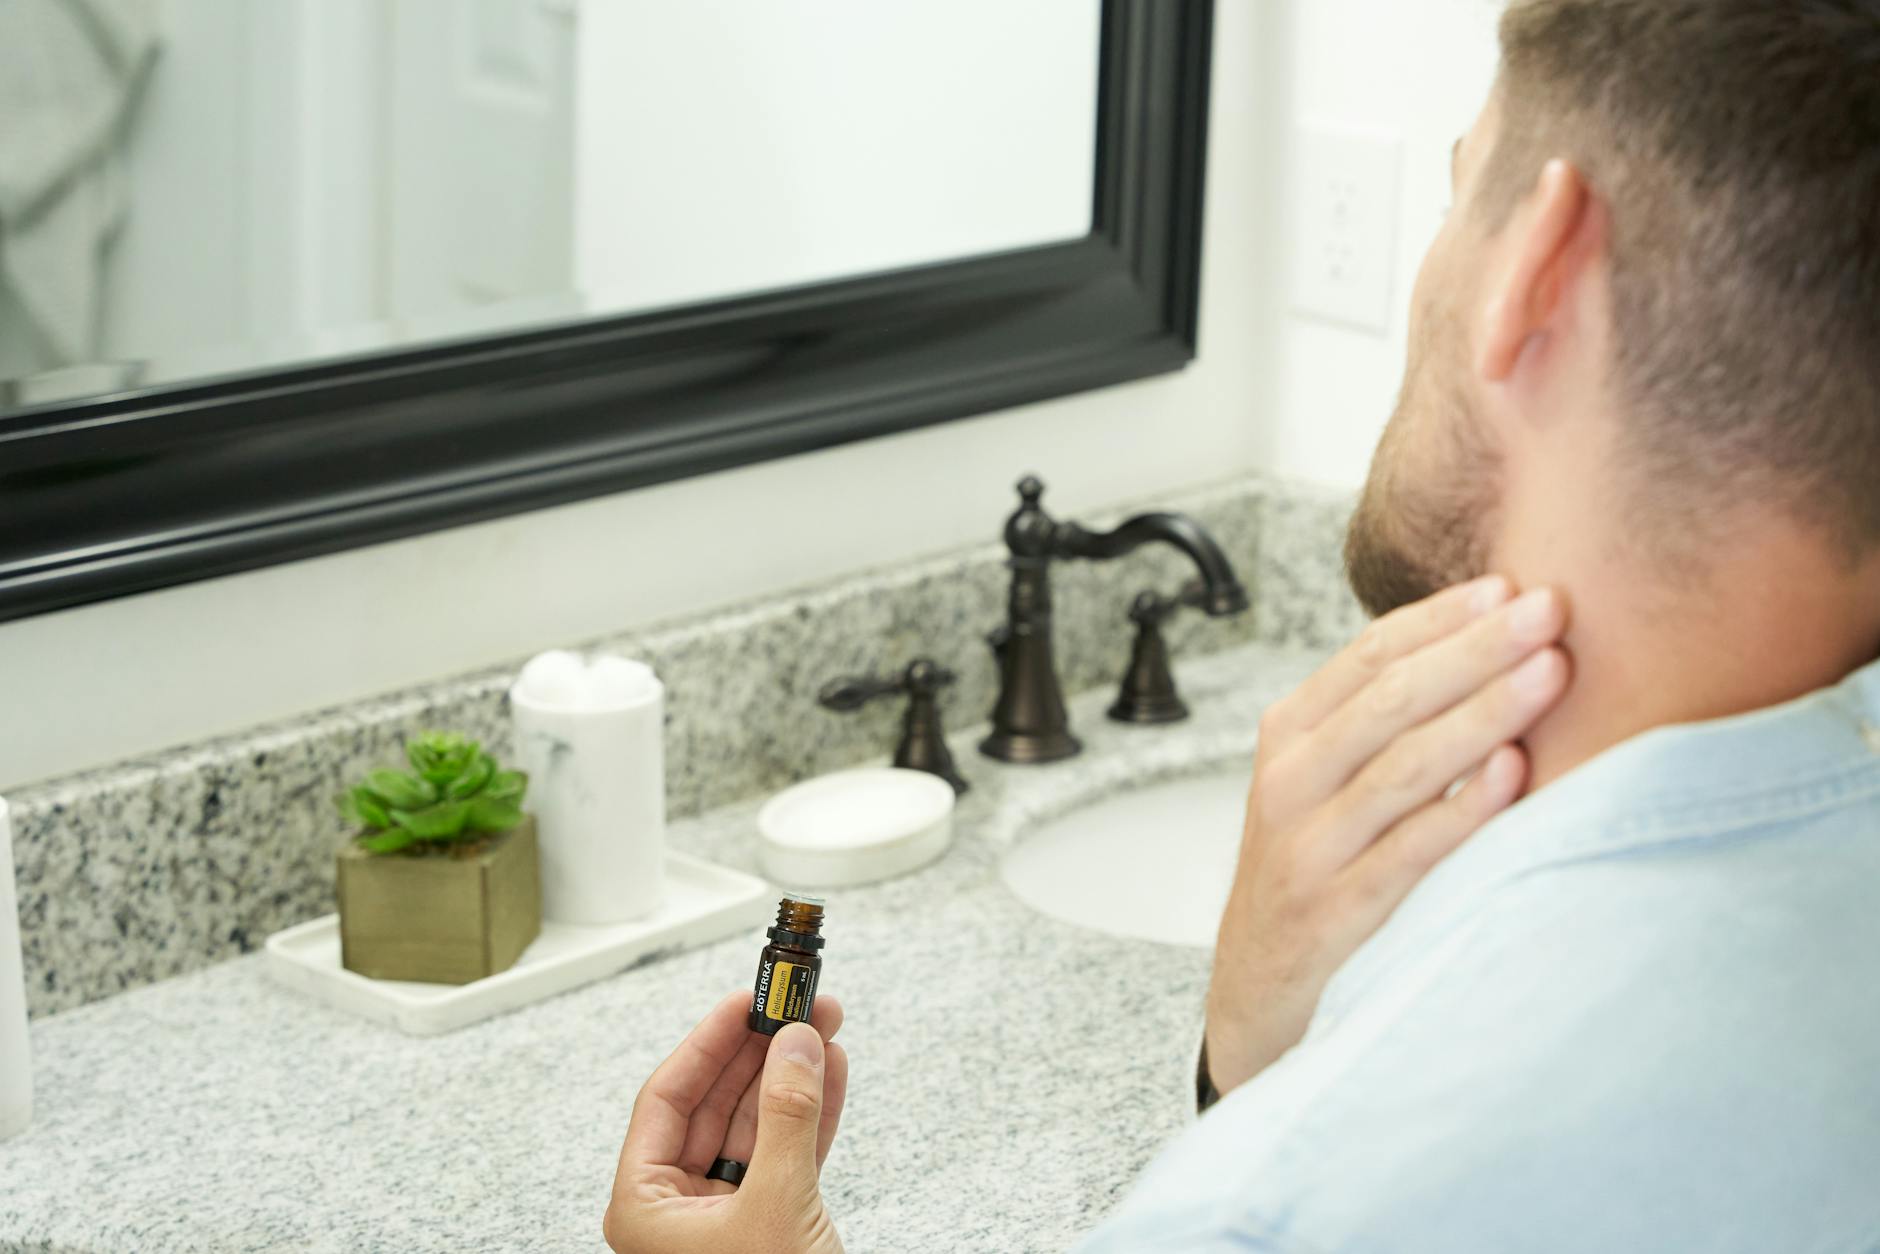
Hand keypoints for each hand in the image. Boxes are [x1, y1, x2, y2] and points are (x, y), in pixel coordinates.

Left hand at [604, 990, 849, 1253]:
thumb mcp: (774, 1203)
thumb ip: (786, 1119)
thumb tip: (793, 1045)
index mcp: (647, 1206)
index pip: (667, 1100)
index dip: (708, 1044)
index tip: (744, 1002)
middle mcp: (678, 1206)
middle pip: (715, 1104)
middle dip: (762, 1051)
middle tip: (792, 1006)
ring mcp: (724, 1212)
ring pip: (756, 1124)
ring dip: (793, 1076)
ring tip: (820, 1026)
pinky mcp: (768, 1219)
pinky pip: (785, 1152)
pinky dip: (811, 1114)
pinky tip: (828, 1073)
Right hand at [1205, 576, 1570, 1095]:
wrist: (1257, 988)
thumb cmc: (1314, 867)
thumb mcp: (1322, 783)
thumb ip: (1382, 724)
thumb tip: (1490, 644)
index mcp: (1289, 734)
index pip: (1368, 655)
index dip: (1442, 617)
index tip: (1512, 587)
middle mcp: (1289, 781)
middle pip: (1392, 698)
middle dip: (1478, 649)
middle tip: (1552, 611)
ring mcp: (1308, 847)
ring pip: (1404, 764)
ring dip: (1485, 712)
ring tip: (1551, 673)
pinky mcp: (1336, 911)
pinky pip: (1410, 851)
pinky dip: (1464, 809)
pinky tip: (1515, 772)